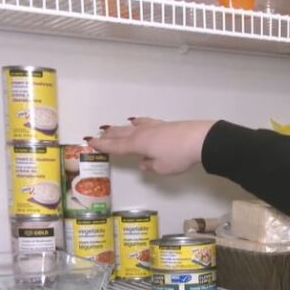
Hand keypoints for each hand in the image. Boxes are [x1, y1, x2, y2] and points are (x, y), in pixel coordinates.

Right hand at [88, 118, 216, 174]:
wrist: (199, 139)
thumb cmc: (178, 156)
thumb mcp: (162, 168)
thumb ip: (150, 166)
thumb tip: (143, 162)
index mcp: (137, 145)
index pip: (116, 146)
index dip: (103, 146)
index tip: (90, 142)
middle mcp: (142, 133)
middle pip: (121, 134)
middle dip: (108, 136)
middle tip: (97, 135)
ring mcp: (154, 127)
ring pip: (131, 127)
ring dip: (119, 128)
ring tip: (111, 128)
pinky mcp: (164, 124)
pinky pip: (145, 122)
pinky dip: (137, 122)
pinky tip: (136, 121)